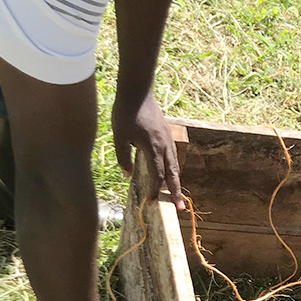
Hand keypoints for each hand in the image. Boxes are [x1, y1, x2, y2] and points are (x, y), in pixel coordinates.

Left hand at [112, 93, 184, 209]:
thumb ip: (123, 158)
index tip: (152, 202)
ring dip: (176, 181)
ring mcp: (168, 139)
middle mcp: (165, 145)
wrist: (137, 91)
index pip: (158, 175)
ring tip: (178, 195)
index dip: (156, 190)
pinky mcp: (167, 134)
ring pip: (175, 164)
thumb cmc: (125, 113)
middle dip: (176, 192)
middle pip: (173, 173)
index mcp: (153, 147)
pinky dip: (173, 168)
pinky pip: (172, 156)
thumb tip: (128, 175)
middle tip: (180, 209)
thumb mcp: (119, 137)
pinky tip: (170, 174)